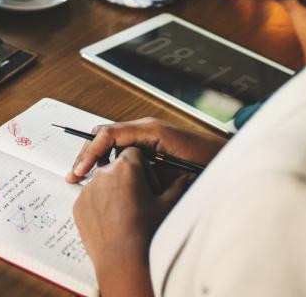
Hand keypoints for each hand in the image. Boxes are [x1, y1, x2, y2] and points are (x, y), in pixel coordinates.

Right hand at [66, 117, 226, 182]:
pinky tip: (103, 176)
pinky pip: (122, 149)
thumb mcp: (175, 169)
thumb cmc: (210, 163)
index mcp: (149, 130)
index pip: (108, 134)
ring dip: (95, 158)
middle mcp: (145, 128)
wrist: (232, 161)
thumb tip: (117, 171)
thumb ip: (146, 168)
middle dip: (86, 154)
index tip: (80, 171)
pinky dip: (108, 161)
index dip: (90, 152)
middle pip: (104, 134)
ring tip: (82, 177)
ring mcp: (147, 135)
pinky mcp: (150, 145)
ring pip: (110, 142)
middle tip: (74, 175)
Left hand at [74, 147, 194, 296]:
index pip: (133, 152)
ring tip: (125, 213)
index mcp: (126, 167)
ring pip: (102, 182)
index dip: (143, 167)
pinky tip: (112, 221)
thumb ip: (178, 185)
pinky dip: (100, 205)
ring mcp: (87, 190)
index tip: (148, 183)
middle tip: (138, 199)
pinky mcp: (78, 205)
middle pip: (116, 166)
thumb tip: (188, 175)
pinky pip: (90, 198)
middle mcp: (103, 174)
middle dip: (126, 178)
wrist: (123, 261)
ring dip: (112, 190)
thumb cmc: (147, 232)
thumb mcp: (168, 206)